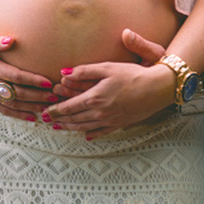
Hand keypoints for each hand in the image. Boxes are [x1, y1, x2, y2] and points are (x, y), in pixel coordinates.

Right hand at [0, 31, 58, 119]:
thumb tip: (12, 41)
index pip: (17, 76)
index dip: (34, 81)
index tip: (49, 83)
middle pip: (18, 94)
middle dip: (38, 97)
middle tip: (56, 98)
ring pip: (12, 105)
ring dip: (32, 108)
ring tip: (48, 109)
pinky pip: (2, 110)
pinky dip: (18, 115)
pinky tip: (31, 117)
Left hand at [44, 29, 172, 138]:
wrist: (158, 88)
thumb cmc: (132, 74)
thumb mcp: (107, 67)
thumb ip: (84, 71)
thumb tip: (64, 73)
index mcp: (95, 98)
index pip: (69, 107)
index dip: (55, 110)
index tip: (45, 111)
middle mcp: (100, 112)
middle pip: (74, 119)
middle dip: (59, 120)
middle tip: (47, 120)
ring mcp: (110, 120)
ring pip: (85, 127)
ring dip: (70, 128)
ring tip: (60, 128)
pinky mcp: (120, 124)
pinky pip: (102, 132)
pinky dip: (91, 134)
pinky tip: (86, 136)